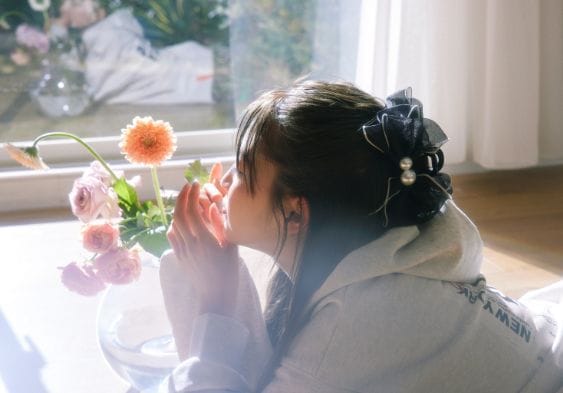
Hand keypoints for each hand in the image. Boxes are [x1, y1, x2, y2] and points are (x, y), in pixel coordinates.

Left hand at [167, 179, 238, 316]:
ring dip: (178, 209)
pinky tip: (180, 221)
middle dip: (182, 197)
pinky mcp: (179, 257)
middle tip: (188, 186)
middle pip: (178, 214)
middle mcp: (189, 244)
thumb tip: (212, 206)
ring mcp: (182, 251)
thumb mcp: (230, 247)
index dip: (192, 195)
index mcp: (204, 240)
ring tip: (186, 200)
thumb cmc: (228, 272)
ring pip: (173, 224)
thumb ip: (220, 225)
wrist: (216, 296)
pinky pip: (172, 236)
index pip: (192, 211)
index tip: (196, 184)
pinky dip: (174, 224)